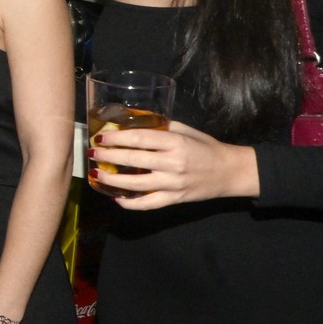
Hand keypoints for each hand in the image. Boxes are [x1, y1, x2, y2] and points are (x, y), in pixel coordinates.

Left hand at [91, 120, 260, 208]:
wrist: (230, 172)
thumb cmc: (206, 147)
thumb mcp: (186, 130)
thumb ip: (160, 126)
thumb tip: (133, 119)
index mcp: (175, 143)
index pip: (139, 139)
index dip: (117, 138)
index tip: (101, 137)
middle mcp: (173, 163)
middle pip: (133, 159)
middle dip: (108, 156)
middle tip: (92, 152)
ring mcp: (173, 184)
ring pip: (135, 184)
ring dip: (112, 180)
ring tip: (96, 174)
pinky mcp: (174, 199)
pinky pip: (148, 204)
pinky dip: (130, 203)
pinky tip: (116, 198)